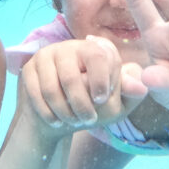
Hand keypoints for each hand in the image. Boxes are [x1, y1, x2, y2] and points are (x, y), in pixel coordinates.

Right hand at [19, 36, 147, 138]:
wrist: (58, 119)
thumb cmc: (91, 107)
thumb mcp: (115, 104)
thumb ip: (129, 94)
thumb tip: (140, 87)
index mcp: (94, 48)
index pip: (100, 56)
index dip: (102, 82)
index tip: (102, 100)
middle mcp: (68, 47)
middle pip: (72, 77)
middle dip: (81, 105)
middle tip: (89, 120)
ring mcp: (45, 56)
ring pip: (52, 88)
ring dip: (64, 111)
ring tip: (73, 122)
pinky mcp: (28, 70)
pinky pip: (36, 94)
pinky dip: (48, 113)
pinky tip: (56, 121)